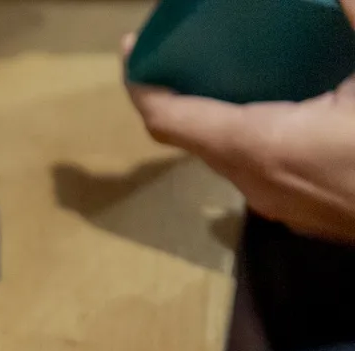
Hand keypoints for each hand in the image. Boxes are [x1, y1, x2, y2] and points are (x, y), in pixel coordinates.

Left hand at [127, 4, 354, 243]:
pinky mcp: (310, 215)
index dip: (144, 82)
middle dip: (186, 90)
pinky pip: (265, 170)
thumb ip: (354, 21)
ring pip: (232, 156)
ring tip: (237, 69)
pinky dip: (259, 134)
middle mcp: (259, 184)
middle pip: (197, 135)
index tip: (132, 48)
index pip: (172, 118)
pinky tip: (290, 105)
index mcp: (263, 145)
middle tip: (191, 46)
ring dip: (224, 114)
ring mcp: (284, 207)